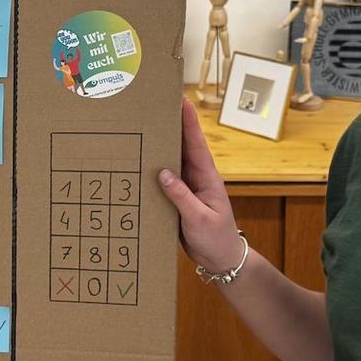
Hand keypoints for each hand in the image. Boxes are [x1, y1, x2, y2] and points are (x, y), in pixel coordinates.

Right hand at [157, 97, 246, 275]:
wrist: (220, 259)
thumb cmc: (216, 239)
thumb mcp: (199, 219)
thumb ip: (182, 197)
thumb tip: (164, 173)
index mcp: (208, 178)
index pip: (196, 145)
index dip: (189, 122)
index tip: (182, 100)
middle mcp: (197, 177)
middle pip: (182, 146)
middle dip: (172, 125)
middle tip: (157, 105)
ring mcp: (187, 187)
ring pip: (172, 161)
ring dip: (160, 146)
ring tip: (145, 126)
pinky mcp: (178, 198)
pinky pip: (164, 180)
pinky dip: (153, 169)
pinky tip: (140, 161)